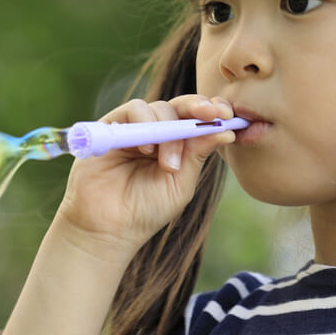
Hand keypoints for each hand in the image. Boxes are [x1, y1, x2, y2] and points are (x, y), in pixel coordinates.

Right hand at [55, 94, 235, 260]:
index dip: (212, 112)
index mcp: (176, 145)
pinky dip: (145, 123)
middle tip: (213, 114)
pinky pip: (133, 109)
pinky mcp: (111, 126)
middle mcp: (156, 133)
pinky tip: (147, 149)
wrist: (108, 227)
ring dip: (169, 131)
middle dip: (199, 107)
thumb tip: (225, 130)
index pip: (196, 120)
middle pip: (180, 106)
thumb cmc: (146, 210)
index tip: (227, 114)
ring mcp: (134, 129)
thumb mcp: (180, 183)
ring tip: (168, 164)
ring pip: (159, 107)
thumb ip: (197, 154)